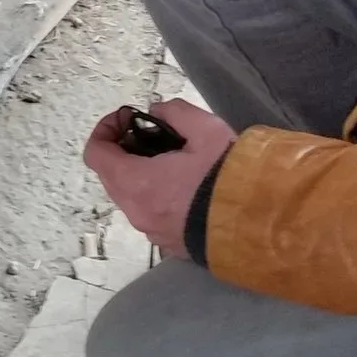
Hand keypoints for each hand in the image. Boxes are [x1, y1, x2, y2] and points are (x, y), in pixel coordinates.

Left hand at [82, 99, 236, 256]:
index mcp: (137, 182)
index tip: (129, 118)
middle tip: (152, 135)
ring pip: (129, 197)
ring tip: (172, 160)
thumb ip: (174, 112)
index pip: (96, 153)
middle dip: (123, 150)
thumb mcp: (205, 129)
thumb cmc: (227, 175)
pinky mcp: (169, 244)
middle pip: (110, 176)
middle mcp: (137, 211)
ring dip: (138, 175)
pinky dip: (154, 196)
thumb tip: (156, 113)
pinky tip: (184, 186)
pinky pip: (149, 214)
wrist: (261, 226)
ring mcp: (152, 232)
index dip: (105, 129)